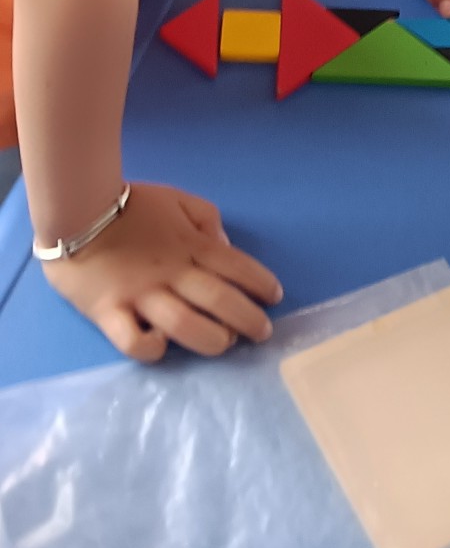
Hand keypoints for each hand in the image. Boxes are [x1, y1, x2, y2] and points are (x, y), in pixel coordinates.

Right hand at [40, 180, 282, 361]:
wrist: (75, 208)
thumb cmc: (130, 206)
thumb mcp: (177, 199)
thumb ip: (206, 220)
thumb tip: (225, 248)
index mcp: (190, 244)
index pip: (237, 266)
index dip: (261, 283)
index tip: (275, 297)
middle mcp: (172, 273)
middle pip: (220, 300)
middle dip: (249, 319)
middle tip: (263, 333)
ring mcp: (141, 295)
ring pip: (185, 326)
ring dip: (213, 340)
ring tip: (224, 343)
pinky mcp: (110, 313)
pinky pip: (133, 341)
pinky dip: (152, 348)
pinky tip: (162, 344)